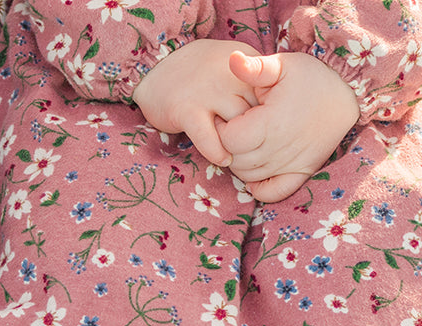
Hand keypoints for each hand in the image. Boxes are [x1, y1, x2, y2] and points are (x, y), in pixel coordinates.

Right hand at [132, 39, 260, 166]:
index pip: (271, 94)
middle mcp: (230, 75)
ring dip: (239, 146)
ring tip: (242, 157)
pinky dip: (217, 152)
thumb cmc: (196, 74)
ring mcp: (208, 92)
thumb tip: (274, 110)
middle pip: (257, 113)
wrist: (154, 68)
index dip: (271, 116)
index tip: (270, 130)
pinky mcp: (187, 110)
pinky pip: (209, 138)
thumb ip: (251, 83)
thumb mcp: (230, 67)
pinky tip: (224, 160)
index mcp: (244, 63)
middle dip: (258, 134)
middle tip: (258, 151)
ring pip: (236, 128)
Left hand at [215, 51, 359, 202]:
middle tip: (236, 130)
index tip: (229, 117)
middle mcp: (279, 147)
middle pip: (235, 160)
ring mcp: (291, 163)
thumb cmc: (310, 76)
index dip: (222, 129)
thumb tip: (232, 59)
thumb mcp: (282, 66)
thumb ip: (254, 67)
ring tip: (248, 143)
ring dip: (240, 164)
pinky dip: (259, 188)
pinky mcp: (302, 172)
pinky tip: (256, 173)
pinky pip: (272, 193)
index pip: (229, 139)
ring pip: (248, 177)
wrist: (348, 92)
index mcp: (271, 122)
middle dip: (229, 147)